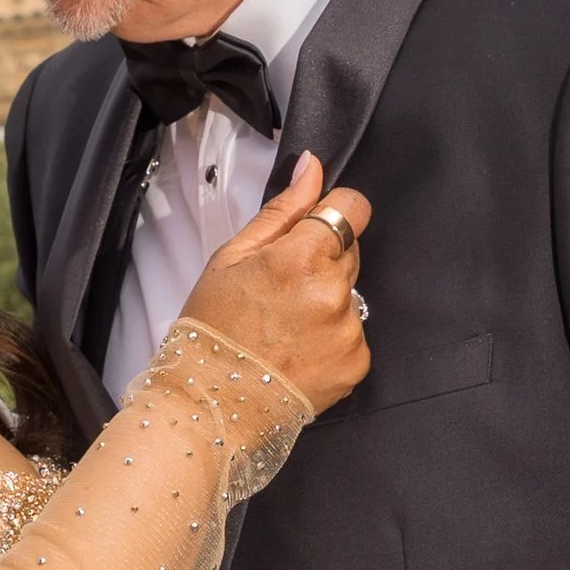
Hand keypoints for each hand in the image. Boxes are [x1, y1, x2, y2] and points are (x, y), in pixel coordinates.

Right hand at [183, 153, 371, 413]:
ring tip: (285, 326)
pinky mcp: (357, 363)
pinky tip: (298, 350)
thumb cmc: (213, 327)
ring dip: (327, 301)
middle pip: (351, 251)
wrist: (212, 402)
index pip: (353, 208)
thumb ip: (284, 209)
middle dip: (323, 260)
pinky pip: (354, 333)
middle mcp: (333, 292)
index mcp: (302, 257)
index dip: (333, 213)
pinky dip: (332, 338)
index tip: (313, 229)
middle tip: (281, 288)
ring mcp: (349, 330)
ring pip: (351, 293)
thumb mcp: (233, 256)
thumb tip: (312, 167)